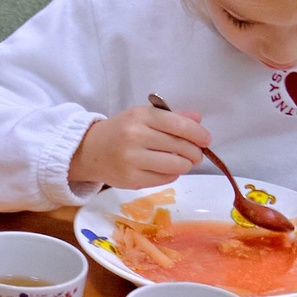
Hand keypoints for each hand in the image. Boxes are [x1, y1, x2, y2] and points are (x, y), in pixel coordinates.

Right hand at [68, 104, 210, 190]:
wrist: (90, 150)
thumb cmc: (121, 131)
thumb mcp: (143, 116)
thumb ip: (171, 117)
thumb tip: (198, 120)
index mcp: (140, 116)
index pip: (178, 124)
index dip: (198, 134)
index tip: (206, 140)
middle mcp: (135, 137)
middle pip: (180, 147)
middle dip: (195, 152)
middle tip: (196, 154)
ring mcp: (132, 160)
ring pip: (175, 165)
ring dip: (185, 165)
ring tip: (184, 162)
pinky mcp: (131, 180)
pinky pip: (164, 179)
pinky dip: (172, 174)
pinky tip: (168, 169)